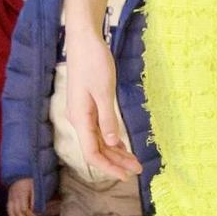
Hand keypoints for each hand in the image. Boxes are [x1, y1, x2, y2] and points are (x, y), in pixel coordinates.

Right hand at [6, 176, 37, 215]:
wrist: (19, 175)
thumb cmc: (29, 181)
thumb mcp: (35, 187)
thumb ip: (35, 198)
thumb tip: (36, 210)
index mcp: (22, 194)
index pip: (24, 208)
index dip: (30, 214)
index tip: (36, 215)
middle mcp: (15, 197)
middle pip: (17, 212)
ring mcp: (11, 199)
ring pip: (11, 212)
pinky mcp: (9, 200)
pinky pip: (8, 210)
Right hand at [66, 30, 141, 177]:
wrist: (83, 40)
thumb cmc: (93, 62)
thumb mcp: (104, 91)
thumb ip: (108, 119)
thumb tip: (114, 143)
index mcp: (80, 118)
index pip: (92, 153)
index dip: (108, 167)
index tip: (125, 176)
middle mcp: (79, 119)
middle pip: (97, 149)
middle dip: (116, 162)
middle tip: (137, 170)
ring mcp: (83, 113)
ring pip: (99, 140)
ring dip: (116, 152)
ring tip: (134, 161)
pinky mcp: (88, 105)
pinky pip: (100, 129)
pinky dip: (112, 139)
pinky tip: (123, 145)